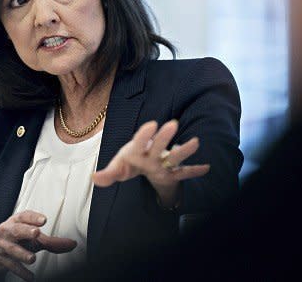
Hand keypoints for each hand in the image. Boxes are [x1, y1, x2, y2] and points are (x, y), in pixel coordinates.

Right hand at [0, 210, 76, 280]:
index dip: (34, 217)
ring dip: (23, 254)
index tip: (44, 220)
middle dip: (26, 231)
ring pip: (12, 249)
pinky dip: (21, 272)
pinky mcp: (0, 260)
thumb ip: (52, 241)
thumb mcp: (32, 238)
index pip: (25, 216)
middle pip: (16, 230)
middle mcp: (8, 230)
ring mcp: (2, 245)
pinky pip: (11, 266)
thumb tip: (72, 244)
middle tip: (36, 233)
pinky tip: (30, 277)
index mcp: (17, 221)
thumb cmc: (17, 240)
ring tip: (32, 258)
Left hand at [92, 120, 209, 205]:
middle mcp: (152, 154)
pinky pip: (184, 173)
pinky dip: (194, 171)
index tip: (151, 125)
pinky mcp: (172, 173)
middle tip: (172, 124)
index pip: (139, 141)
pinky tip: (206, 167)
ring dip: (184, 150)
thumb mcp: (118, 168)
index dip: (144, 134)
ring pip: (174, 157)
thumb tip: (95, 178)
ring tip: (196, 142)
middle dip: (164, 137)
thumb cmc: (130, 162)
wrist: (144, 164)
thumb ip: (108, 174)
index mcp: (137, 150)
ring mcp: (163, 163)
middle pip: (158, 146)